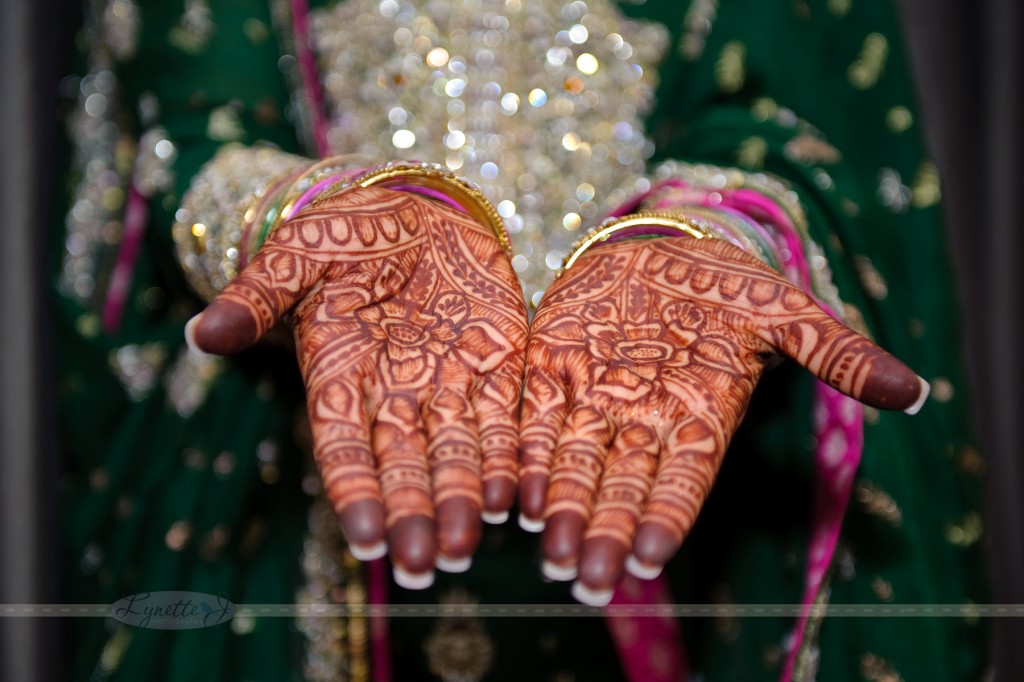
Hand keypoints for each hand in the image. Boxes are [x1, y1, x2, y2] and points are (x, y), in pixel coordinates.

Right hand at [188, 186, 527, 586]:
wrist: (422, 209)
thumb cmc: (350, 232)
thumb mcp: (300, 254)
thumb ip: (259, 294)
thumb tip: (200, 334)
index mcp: (339, 375)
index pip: (343, 444)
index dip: (355, 490)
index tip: (366, 539)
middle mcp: (393, 394)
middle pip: (403, 465)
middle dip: (412, 515)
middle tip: (421, 568)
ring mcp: (447, 385)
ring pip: (455, 454)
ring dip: (461, 500)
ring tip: (465, 547)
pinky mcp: (496, 368)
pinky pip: (503, 420)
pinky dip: (510, 457)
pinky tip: (518, 495)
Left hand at [518, 237, 925, 603]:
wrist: (659, 243)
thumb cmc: (727, 284)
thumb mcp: (783, 310)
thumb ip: (835, 351)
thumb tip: (914, 393)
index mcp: (699, 418)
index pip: (683, 480)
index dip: (666, 517)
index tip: (647, 558)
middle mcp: (642, 423)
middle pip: (621, 488)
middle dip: (603, 532)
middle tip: (584, 579)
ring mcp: (592, 400)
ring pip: (572, 465)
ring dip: (557, 507)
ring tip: (544, 548)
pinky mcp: (549, 372)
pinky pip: (532, 419)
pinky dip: (522, 455)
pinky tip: (509, 489)